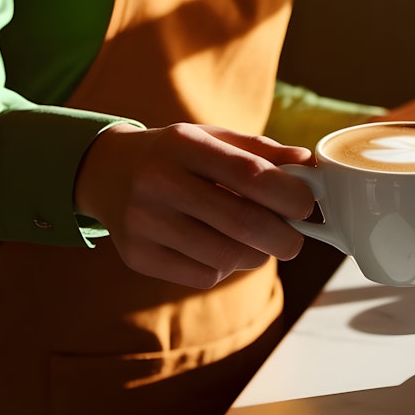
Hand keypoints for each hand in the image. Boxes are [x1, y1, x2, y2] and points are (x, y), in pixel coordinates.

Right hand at [73, 122, 315, 288]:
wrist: (105, 172)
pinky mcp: (139, 255)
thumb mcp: (212, 139)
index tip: (306, 205)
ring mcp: (145, 222)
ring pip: (227, 257)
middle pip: (243, 223)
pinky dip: (225, 268)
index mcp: (184, 144)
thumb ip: (261, 151)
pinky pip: (204, 276)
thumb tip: (309, 163)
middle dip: (284, 237)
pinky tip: (218, 248)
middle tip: (294, 239)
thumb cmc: (174, 155)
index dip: (289, 195)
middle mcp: (159, 181)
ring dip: (257, 256)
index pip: (251, 174)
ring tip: (257, 243)